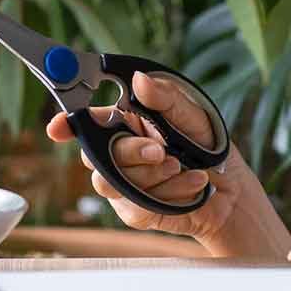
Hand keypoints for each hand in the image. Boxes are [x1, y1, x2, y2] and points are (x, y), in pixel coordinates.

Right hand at [45, 70, 247, 243]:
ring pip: (111, 183)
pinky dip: (169, 193)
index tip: (58, 128)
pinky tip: (191, 184)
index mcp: (127, 119)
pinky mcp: (134, 210)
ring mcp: (124, 182)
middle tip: (160, 150)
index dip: (67, 123)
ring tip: (182, 166)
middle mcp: (119, 150)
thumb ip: (166, 98)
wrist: (232, 192)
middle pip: (95, 154)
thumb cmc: (210, 146)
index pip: (87, 120)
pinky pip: (135, 206)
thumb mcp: (194, 114)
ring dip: (151, 175)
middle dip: (129, 153)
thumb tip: (138, 80)